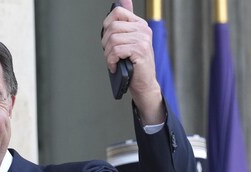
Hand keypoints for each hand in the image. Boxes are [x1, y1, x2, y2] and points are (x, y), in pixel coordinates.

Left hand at [101, 0, 163, 120]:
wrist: (145, 84)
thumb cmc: (133, 66)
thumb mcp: (127, 43)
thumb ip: (123, 25)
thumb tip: (122, 1)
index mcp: (140, 25)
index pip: (118, 12)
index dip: (107, 24)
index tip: (108, 37)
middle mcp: (143, 29)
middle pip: (113, 27)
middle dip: (106, 43)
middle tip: (110, 54)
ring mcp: (143, 39)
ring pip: (113, 40)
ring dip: (108, 54)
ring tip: (114, 61)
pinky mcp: (140, 50)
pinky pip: (116, 51)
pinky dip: (111, 61)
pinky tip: (115, 66)